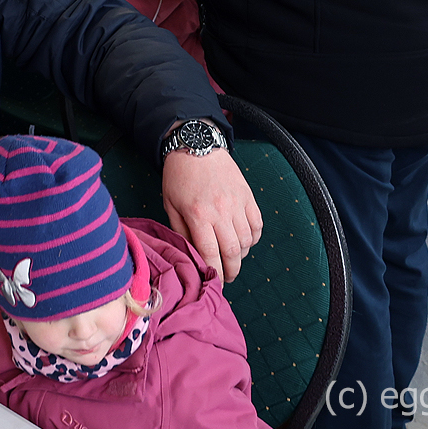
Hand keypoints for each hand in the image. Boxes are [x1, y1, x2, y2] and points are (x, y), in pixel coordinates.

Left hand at [161, 147, 260, 281]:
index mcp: (198, 214)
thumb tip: (192, 255)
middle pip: (233, 251)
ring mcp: (237, 203)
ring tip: (233, 257)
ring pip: (247, 240)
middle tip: (227, 277)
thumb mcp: (170, 205)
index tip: (215, 282)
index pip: (211, 253)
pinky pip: (257, 225)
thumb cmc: (179, 176)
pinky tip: (244, 240)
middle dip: (231, 270)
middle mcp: (220, 211)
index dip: (215, 273)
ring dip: (242, 254)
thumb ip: (181, 231)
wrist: (197, 146)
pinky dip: (253, 237)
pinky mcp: (248, 196)